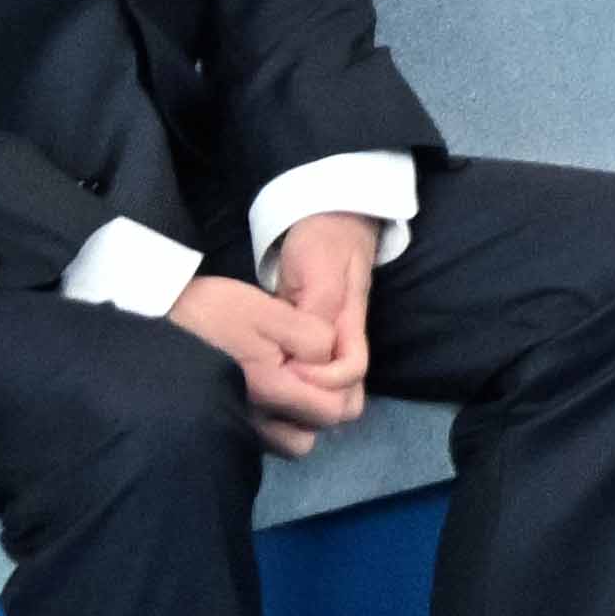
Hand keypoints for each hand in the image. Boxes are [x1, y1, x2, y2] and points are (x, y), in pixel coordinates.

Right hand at [169, 276, 362, 457]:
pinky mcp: (220, 426)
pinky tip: (263, 392)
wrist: (154, 321)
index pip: (334, 410)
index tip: (314, 360)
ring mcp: (234, 428)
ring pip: (286, 443)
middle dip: (318, 408)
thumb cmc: (211, 313)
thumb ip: (312, 337)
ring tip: (285, 385)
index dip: (338, 385)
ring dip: (294, 419)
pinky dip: (270, 422)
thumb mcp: (269, 311)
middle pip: (311, 435)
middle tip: (303, 375)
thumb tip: (330, 361)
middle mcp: (254, 420)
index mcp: (271, 390)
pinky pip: (260, 438)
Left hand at [263, 208, 376, 396]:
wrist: (331, 214)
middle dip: (315, 401)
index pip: (350, 373)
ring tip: (264, 393)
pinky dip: (290, 383)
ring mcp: (328, 337)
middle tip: (274, 393)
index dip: (322, 382)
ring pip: (327, 387)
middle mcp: (343, 337)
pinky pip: (307, 372)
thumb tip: (307, 356)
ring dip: (300, 396)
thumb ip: (315, 310)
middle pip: (345, 391)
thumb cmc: (324, 238)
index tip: (287, 371)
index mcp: (349, 323)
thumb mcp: (318, 270)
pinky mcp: (309, 334)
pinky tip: (264, 382)